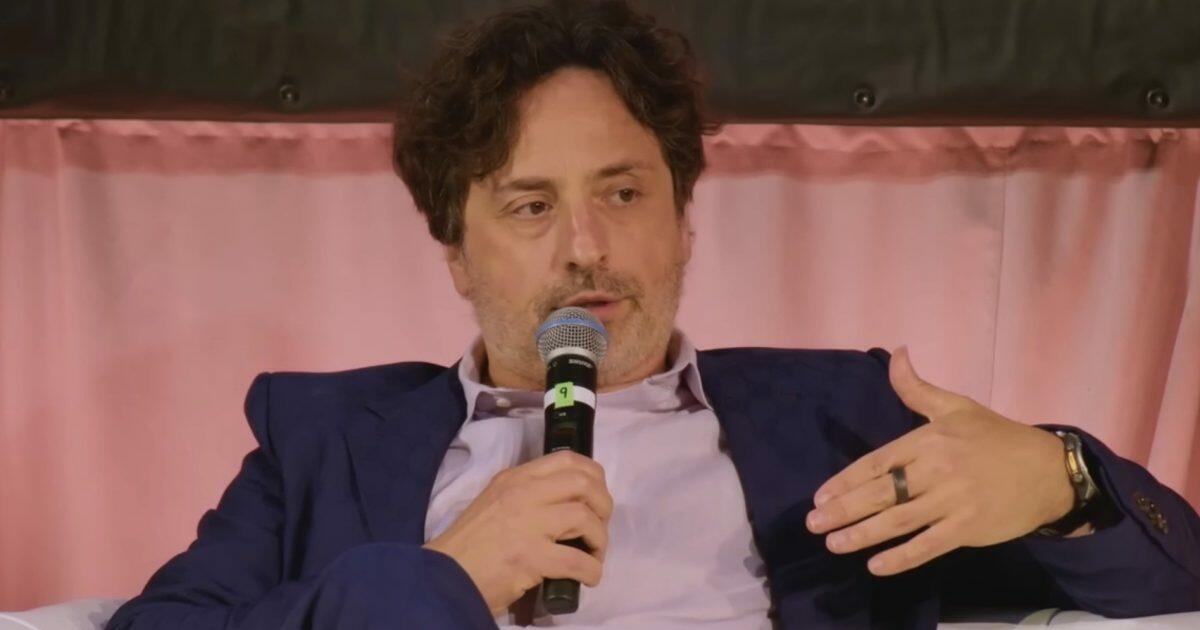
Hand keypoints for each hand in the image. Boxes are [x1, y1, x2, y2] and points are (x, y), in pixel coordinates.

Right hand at [423, 450, 613, 614]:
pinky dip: (591, 570)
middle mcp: (523, 493)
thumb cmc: (469, 544)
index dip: (594, 476)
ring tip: (593, 554)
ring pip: (585, 517)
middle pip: (584, 483)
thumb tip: (565, 503)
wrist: (444, 577)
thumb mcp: (495, 502)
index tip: (598, 496)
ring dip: (599, 539)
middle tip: (598, 528)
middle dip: (603, 505)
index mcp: (515, 478)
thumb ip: (526, 495)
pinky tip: (589, 577)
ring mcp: (527, 523)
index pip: (567, 459)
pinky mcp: (530, 556)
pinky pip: (578, 561)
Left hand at [804, 346, 1078, 576]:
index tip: (821, 496)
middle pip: (881, 493)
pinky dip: (902, 557)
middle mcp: (936, 471)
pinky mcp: (968, 528)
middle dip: (844, 509)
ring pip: (899, 521)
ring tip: (833, 544)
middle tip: (814, 523)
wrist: (1050, 470)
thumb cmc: (997, 437)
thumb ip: (918, 388)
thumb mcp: (956, 407)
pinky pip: (928, 545)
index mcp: (928, 441)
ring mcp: (952, 502)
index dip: (846, 480)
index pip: (877, 463)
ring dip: (863, 535)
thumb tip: (897, 352)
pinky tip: (876, 565)